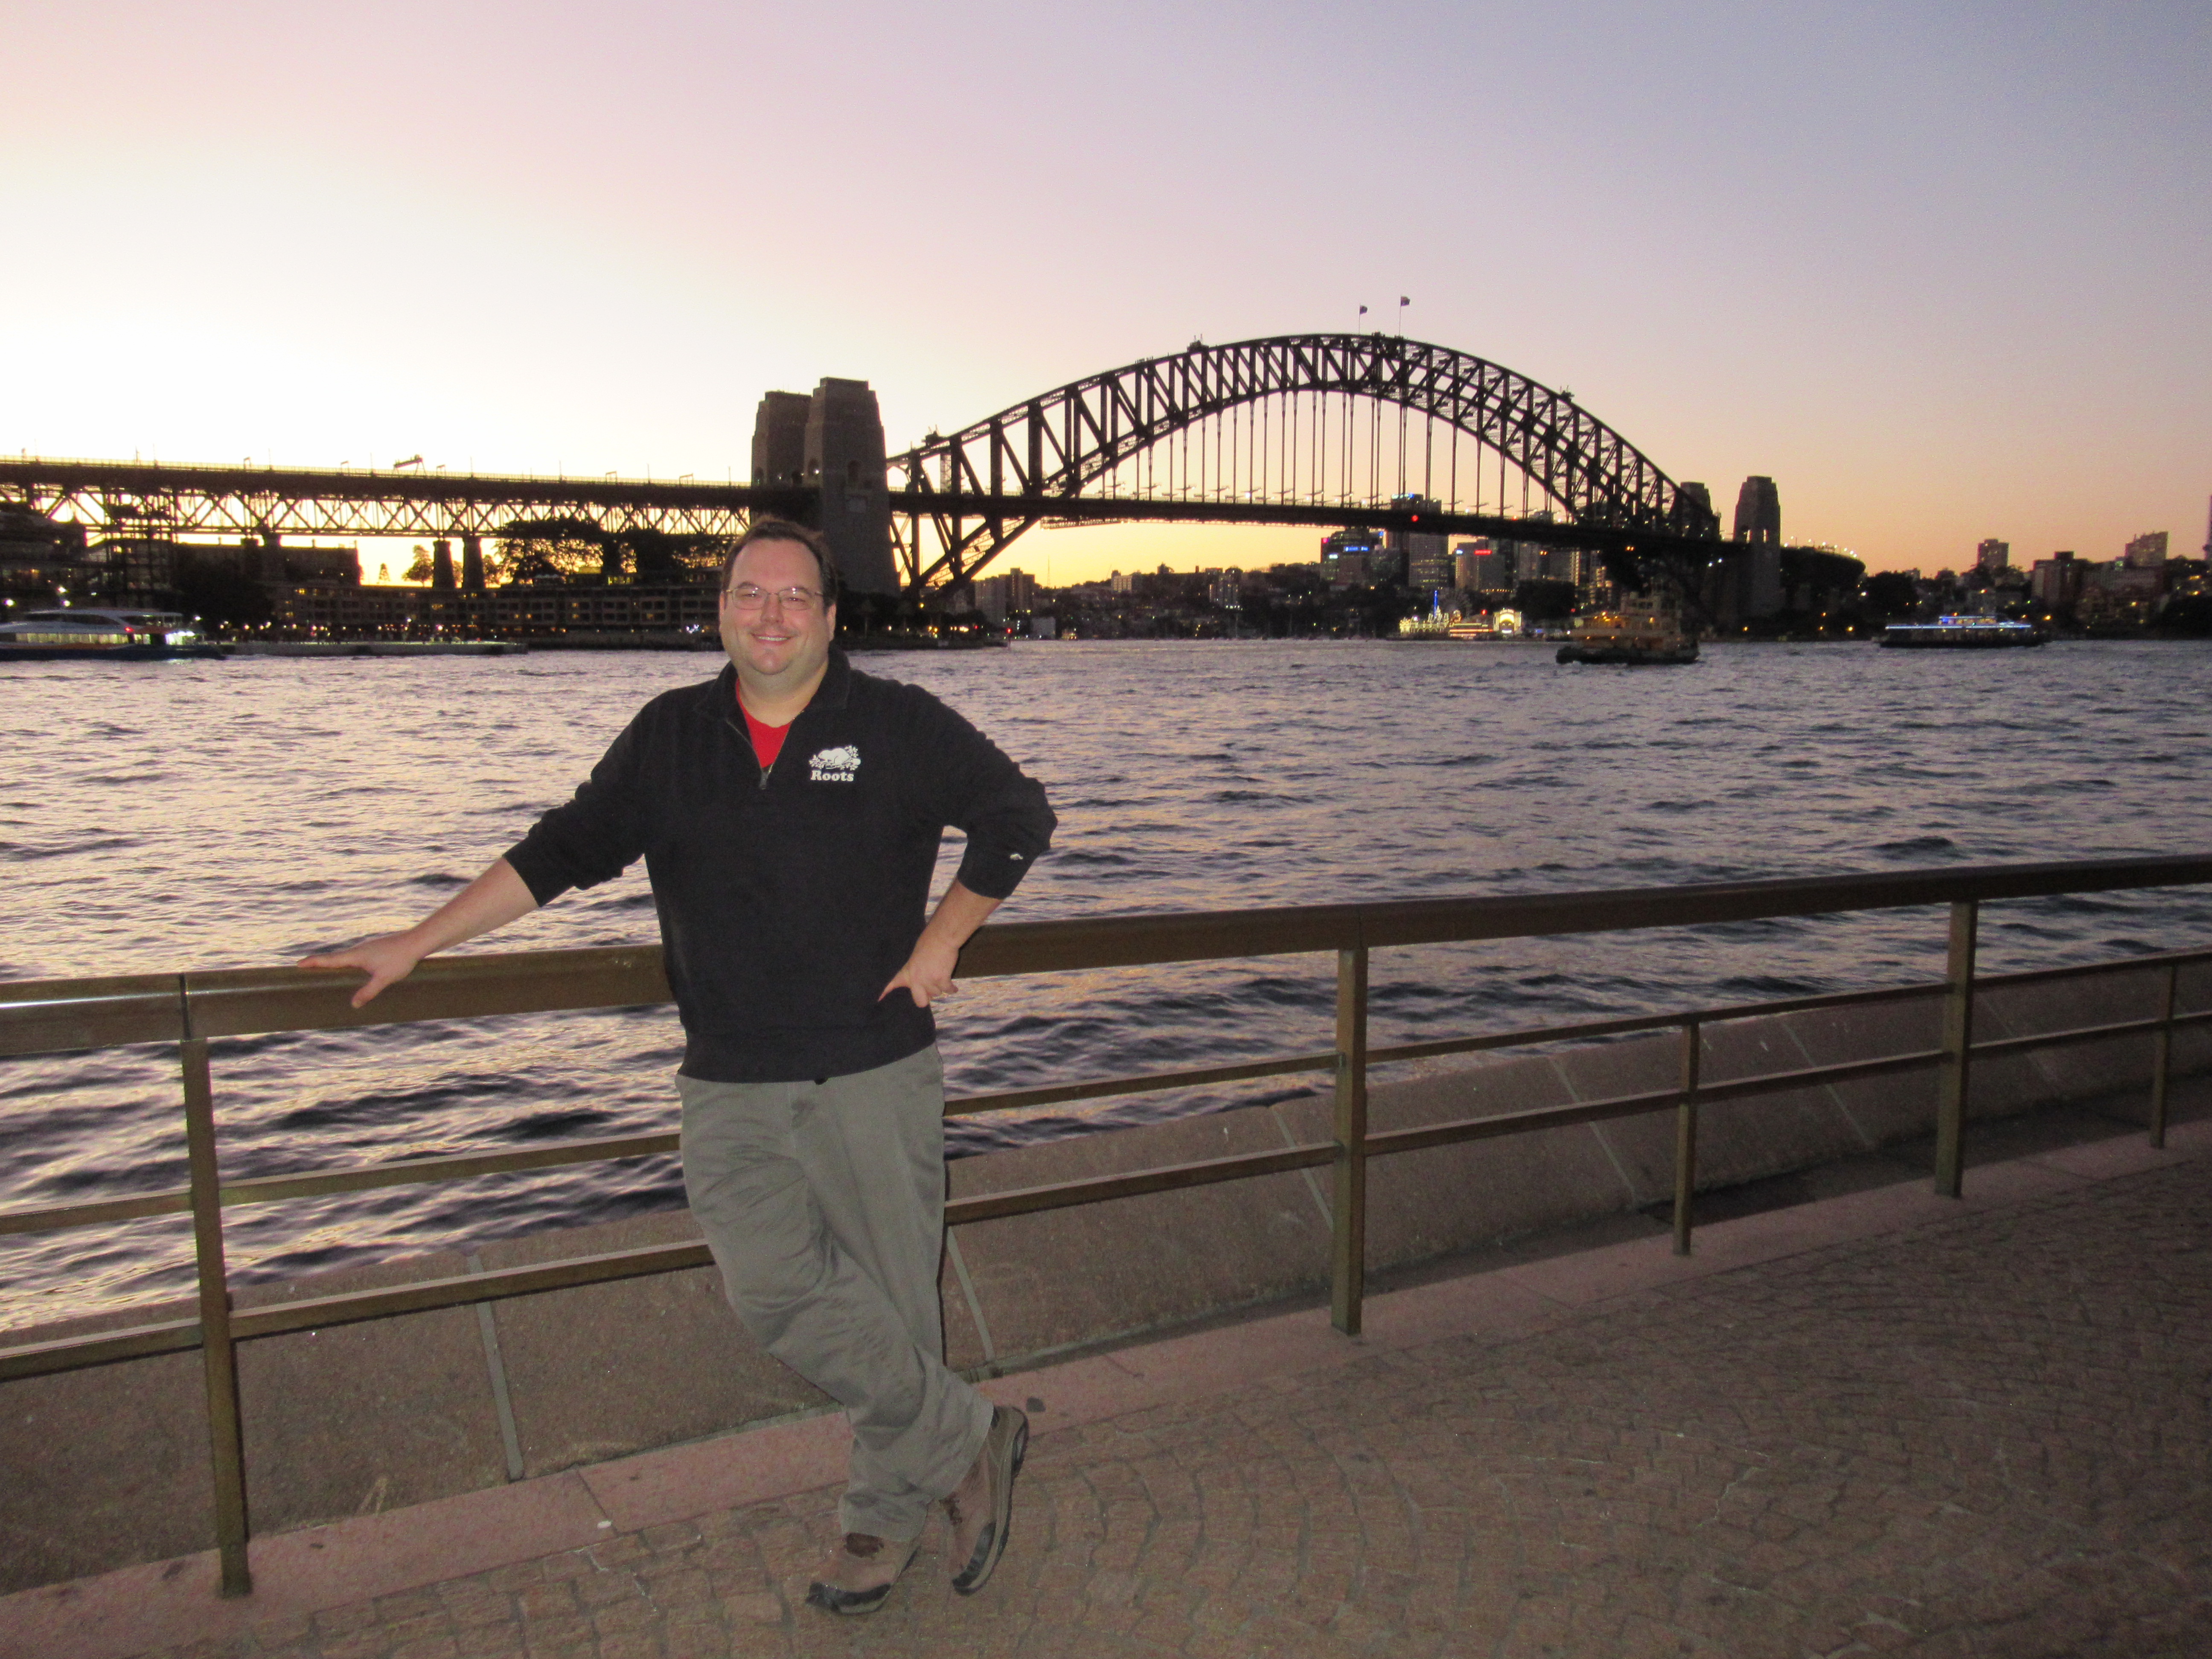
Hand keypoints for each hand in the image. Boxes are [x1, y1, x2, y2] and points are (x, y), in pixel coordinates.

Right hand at [299, 931, 426, 1008]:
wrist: (417, 942)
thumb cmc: (400, 960)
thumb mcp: (384, 979)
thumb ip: (368, 992)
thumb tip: (353, 1004)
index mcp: (355, 955)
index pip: (329, 959)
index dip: (313, 962)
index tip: (298, 964)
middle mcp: (358, 950)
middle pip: (334, 957)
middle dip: (320, 963)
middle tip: (304, 969)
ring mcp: (367, 948)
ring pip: (346, 957)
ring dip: (334, 962)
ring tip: (324, 971)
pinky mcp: (375, 949)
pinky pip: (356, 956)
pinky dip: (347, 962)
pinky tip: (352, 969)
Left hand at [879, 935, 961, 1008]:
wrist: (941, 938)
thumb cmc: (928, 943)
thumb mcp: (914, 958)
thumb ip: (915, 972)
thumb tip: (922, 985)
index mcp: (907, 973)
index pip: (892, 984)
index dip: (884, 993)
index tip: (877, 1000)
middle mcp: (917, 980)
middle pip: (921, 1002)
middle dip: (926, 997)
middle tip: (930, 988)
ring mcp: (930, 981)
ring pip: (937, 993)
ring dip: (940, 987)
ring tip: (942, 975)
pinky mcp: (943, 980)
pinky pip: (948, 990)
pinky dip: (952, 988)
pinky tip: (953, 987)